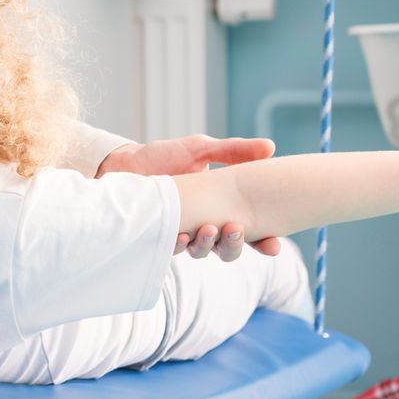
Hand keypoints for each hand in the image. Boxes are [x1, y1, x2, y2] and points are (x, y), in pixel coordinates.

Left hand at [98, 135, 283, 259]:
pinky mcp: (158, 236)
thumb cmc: (165, 156)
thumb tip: (271, 147)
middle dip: (235, 244)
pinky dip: (177, 244)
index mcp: (222, 208)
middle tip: (236, 228)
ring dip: (207, 245)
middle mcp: (205, 225)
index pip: (251, 232)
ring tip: (208, 228)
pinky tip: (179, 235)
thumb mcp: (201, 149)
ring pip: (201, 252)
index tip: (273, 244)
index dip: (264, 242)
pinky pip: (170, 248)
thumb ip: (234, 151)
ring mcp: (182, 233)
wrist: (124, 162)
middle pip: (228, 249)